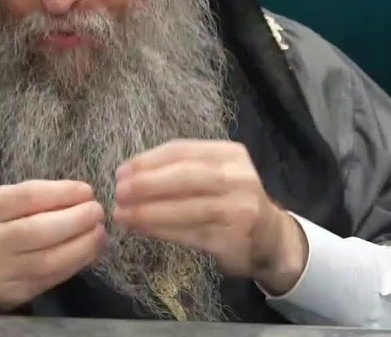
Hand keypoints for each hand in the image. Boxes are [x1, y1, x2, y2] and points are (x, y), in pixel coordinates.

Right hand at [0, 180, 106, 312]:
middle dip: (77, 219)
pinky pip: (50, 279)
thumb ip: (27, 200)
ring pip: (49, 260)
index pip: (28, 197)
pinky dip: (74, 264)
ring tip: (99, 232)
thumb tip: (76, 196)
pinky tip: (88, 252)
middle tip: (97, 211)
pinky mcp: (11, 295)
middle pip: (40, 230)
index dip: (62, 193)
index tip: (86, 190)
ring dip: (83, 245)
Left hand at [112, 140, 308, 294]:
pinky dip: (162, 230)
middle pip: (186, 175)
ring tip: (123, 215)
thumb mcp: (216, 175)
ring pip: (187, 207)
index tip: (122, 171)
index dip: (148, 160)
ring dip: (149, 212)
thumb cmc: (232, 202)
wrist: (272, 239)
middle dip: (147, 183)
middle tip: (119, 192)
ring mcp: (240, 209)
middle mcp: (239, 178)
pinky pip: (191, 233)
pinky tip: (142, 230)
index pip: (183, 151)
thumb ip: (182, 170)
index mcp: (231, 154)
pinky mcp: (234, 238)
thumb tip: (129, 174)